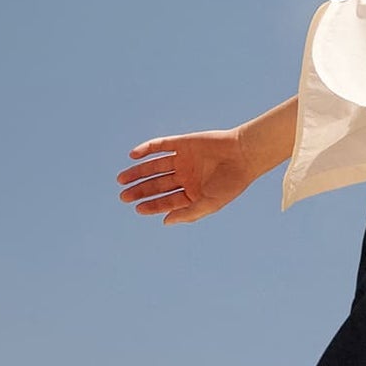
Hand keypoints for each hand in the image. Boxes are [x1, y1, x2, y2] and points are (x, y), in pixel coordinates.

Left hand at [116, 128, 256, 225]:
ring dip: (138, 172)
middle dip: (140, 190)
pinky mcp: (182, 143)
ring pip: (154, 166)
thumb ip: (187, 213)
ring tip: (122, 180)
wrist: (242, 155)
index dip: (151, 205)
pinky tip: (133, 156)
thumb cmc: (230, 183)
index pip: (167, 201)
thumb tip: (165, 221)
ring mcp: (183, 159)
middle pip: (157, 184)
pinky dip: (146, 149)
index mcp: (192, 193)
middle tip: (123, 196)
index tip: (137, 209)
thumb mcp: (209, 203)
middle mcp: (185, 176)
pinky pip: (160, 146)